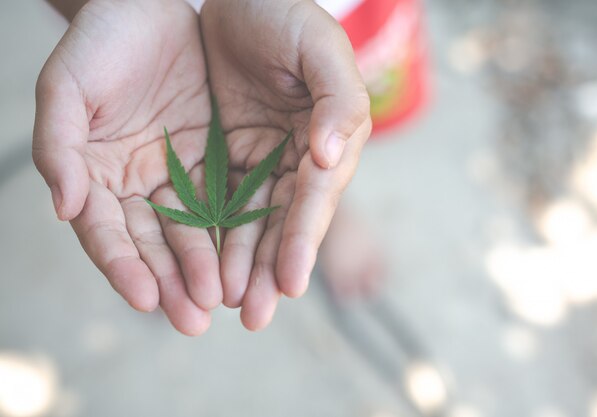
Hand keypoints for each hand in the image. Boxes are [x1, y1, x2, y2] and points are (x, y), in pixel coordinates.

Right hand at [34, 0, 218, 335]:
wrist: (146, 6)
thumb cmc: (98, 43)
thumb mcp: (67, 87)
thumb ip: (60, 146)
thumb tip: (65, 208)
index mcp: (95, 176)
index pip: (107, 233)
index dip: (123, 266)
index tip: (144, 298)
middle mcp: (137, 185)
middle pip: (154, 244)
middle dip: (173, 282)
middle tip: (194, 319)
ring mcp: (177, 174)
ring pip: (194, 230)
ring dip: (209, 267)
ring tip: (226, 301)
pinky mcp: (214, 158)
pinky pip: (229, 198)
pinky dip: (236, 229)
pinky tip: (250, 259)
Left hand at [200, 0, 371, 329]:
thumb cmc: (284, 15)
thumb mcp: (319, 47)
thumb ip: (337, 100)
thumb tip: (329, 159)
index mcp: (327, 137)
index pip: (314, 195)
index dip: (302, 238)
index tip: (290, 282)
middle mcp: (295, 158)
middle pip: (283, 221)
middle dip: (269, 268)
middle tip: (255, 315)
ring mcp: (256, 161)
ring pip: (248, 221)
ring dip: (239, 264)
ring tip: (225, 305)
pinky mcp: (220, 158)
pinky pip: (212, 201)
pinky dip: (207, 235)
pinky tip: (198, 268)